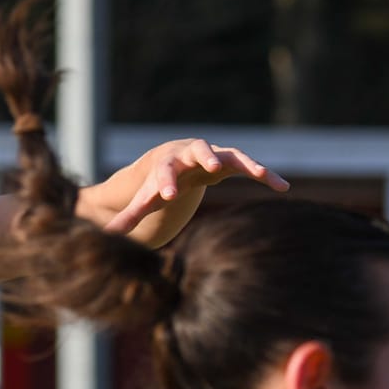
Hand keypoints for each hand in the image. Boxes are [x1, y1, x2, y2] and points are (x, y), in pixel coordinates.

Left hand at [101, 137, 289, 238]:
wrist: (178, 159)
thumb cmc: (159, 182)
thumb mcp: (145, 198)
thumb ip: (129, 216)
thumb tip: (106, 237)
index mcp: (168, 164)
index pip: (165, 171)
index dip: (166, 182)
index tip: (167, 195)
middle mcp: (192, 154)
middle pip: (198, 151)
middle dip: (205, 156)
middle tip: (214, 166)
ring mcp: (215, 154)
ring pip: (231, 154)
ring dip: (245, 162)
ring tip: (261, 173)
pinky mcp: (233, 161)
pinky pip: (250, 166)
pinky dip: (265, 175)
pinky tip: (282, 187)